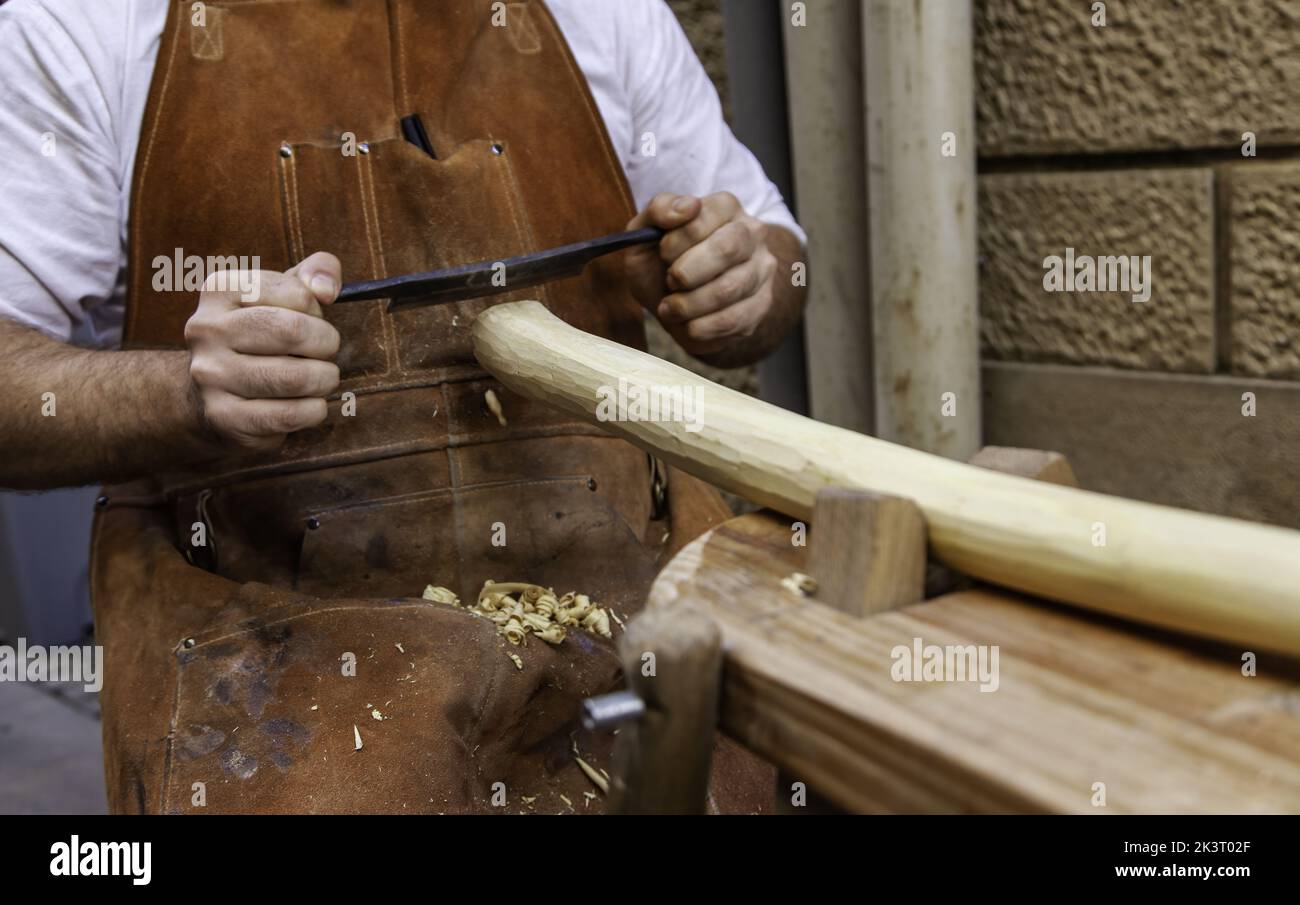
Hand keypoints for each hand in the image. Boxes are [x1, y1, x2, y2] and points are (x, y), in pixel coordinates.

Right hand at [183, 252, 341, 451]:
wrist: (209, 393)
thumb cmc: (260, 335)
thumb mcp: (283, 294)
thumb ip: (315, 273)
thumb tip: (326, 289)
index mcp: (221, 289)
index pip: (298, 293)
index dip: (318, 310)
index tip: (311, 319)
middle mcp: (207, 329)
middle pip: (293, 331)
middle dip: (326, 344)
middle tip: (324, 352)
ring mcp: (211, 375)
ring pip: (295, 378)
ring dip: (324, 380)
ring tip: (320, 379)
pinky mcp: (224, 416)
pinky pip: (290, 415)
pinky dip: (314, 411)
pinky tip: (310, 404)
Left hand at [624, 192, 778, 358]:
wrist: (676, 303)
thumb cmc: (660, 263)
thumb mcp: (645, 233)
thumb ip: (659, 210)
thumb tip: (687, 206)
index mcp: (724, 207)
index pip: (704, 217)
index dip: (675, 241)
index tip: (662, 254)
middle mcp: (751, 233)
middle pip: (728, 248)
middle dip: (688, 272)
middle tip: (670, 282)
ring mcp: (761, 269)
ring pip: (728, 289)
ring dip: (688, 305)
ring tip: (670, 308)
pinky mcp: (761, 304)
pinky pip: (733, 320)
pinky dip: (701, 327)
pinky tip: (688, 324)